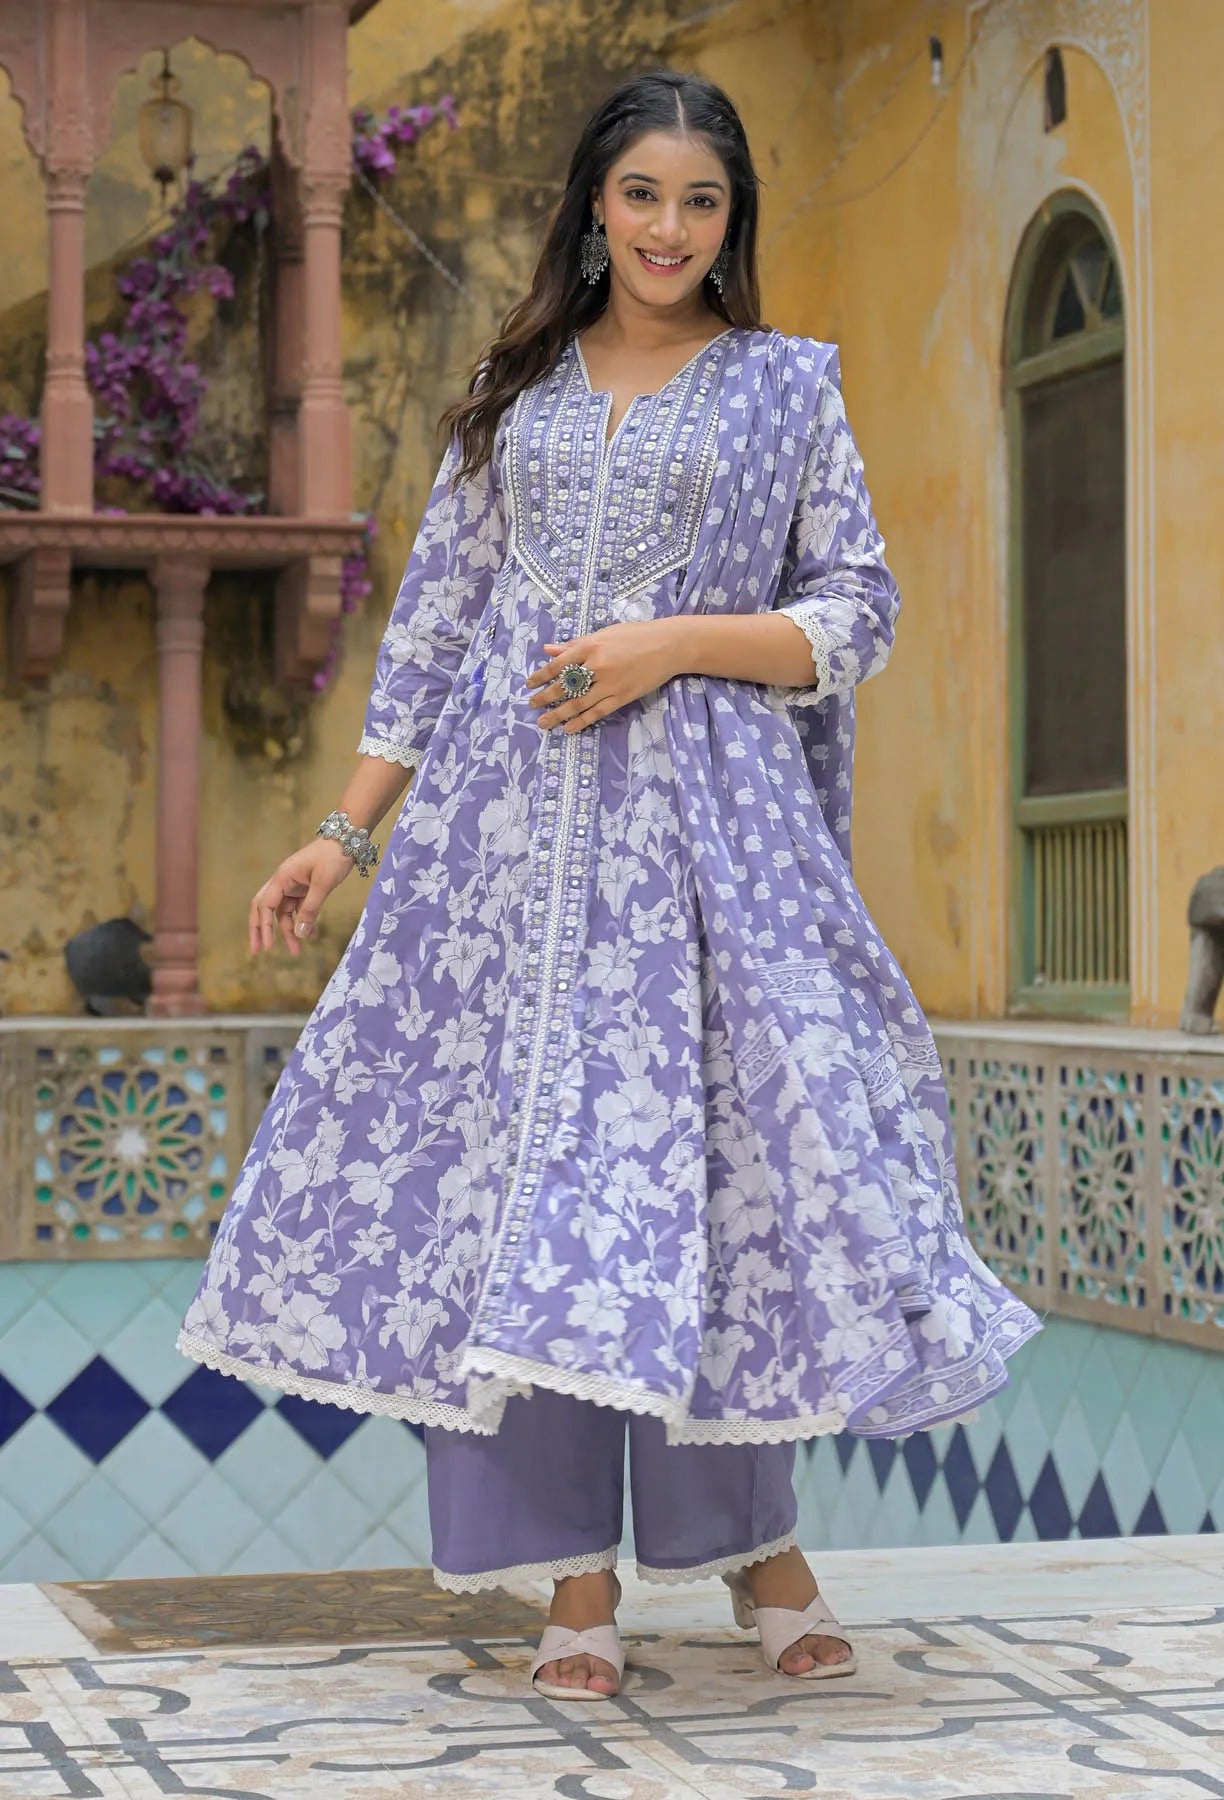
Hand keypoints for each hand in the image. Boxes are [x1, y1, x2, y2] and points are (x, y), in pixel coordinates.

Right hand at [249, 839, 353, 956]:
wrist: (347, 840)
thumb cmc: (333, 857)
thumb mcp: (323, 884)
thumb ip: (311, 909)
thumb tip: (300, 934)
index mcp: (282, 878)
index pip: (265, 906)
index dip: (263, 927)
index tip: (267, 947)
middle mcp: (283, 882)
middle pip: (265, 909)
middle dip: (261, 930)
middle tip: (258, 951)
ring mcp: (293, 885)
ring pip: (283, 912)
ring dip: (288, 930)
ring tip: (297, 950)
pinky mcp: (304, 887)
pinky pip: (298, 908)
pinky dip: (302, 921)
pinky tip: (312, 935)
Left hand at [525, 620, 683, 732]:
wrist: (668, 646)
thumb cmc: (636, 635)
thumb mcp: (604, 634)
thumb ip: (576, 644)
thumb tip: (549, 649)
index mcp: (591, 646)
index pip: (558, 664)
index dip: (541, 675)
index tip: (529, 684)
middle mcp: (597, 665)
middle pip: (564, 686)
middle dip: (545, 697)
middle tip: (532, 705)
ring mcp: (610, 684)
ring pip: (578, 703)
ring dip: (558, 714)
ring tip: (544, 722)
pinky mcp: (622, 697)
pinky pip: (597, 712)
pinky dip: (581, 721)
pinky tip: (569, 728)